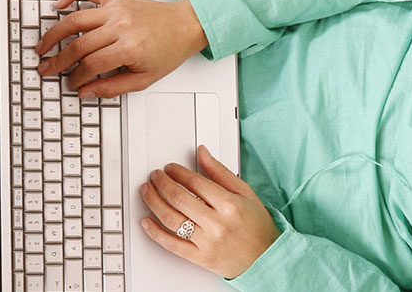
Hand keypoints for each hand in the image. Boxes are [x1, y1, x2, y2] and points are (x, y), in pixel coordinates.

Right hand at [34, 0, 207, 97]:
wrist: (185, 25)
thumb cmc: (168, 50)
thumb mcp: (144, 79)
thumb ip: (112, 87)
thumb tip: (86, 91)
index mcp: (129, 47)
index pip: (90, 65)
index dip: (75, 77)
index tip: (71, 83)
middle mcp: (120, 26)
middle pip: (78, 44)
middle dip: (58, 60)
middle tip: (47, 68)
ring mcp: (117, 9)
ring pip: (76, 19)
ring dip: (54, 32)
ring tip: (43, 44)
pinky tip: (59, 5)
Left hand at [139, 145, 280, 278]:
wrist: (265, 258)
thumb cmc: (257, 226)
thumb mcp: (244, 193)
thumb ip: (220, 172)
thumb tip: (202, 153)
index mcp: (229, 204)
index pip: (195, 182)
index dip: (178, 172)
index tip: (170, 168)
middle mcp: (217, 223)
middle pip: (179, 198)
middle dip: (162, 183)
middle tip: (155, 176)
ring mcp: (207, 242)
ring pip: (171, 219)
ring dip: (154, 202)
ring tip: (147, 191)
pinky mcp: (200, 258)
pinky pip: (172, 244)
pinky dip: (155, 232)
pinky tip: (146, 222)